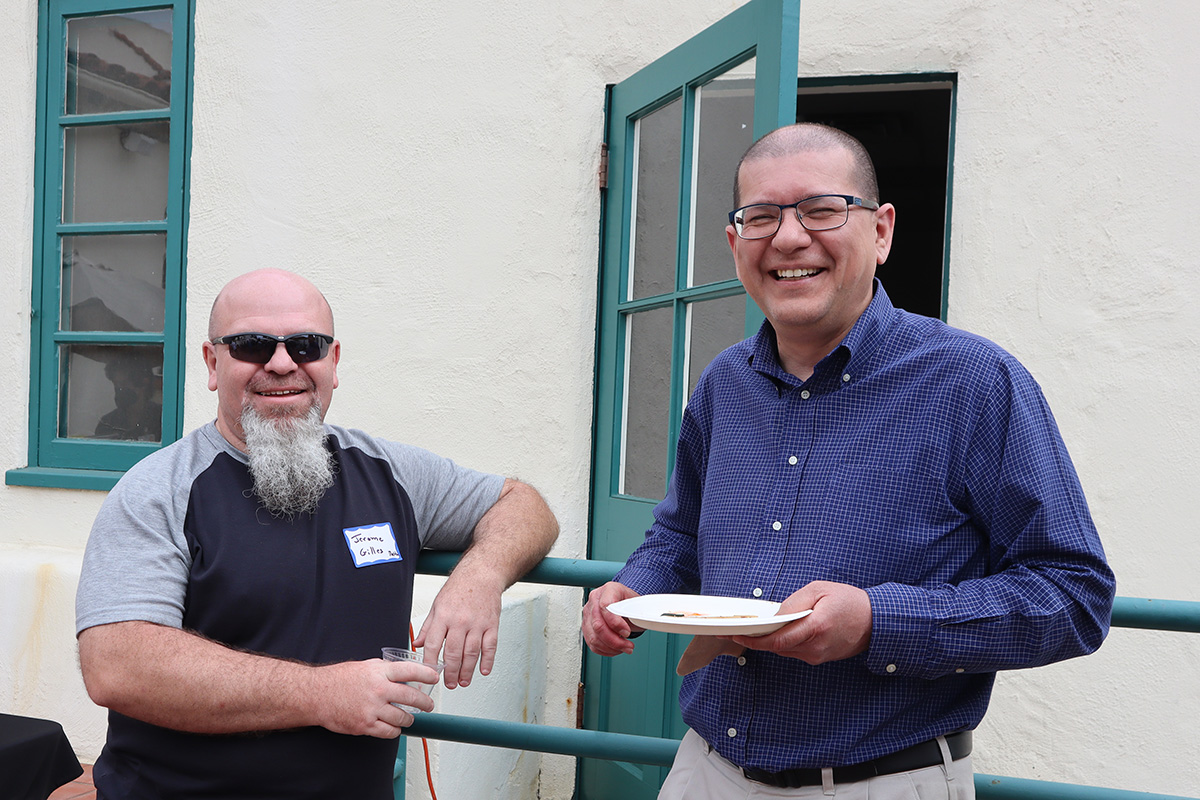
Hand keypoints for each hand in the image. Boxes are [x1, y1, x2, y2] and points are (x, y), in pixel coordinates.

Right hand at [309, 658, 436, 737]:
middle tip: (429, 704)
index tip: (435, 677)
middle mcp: (378, 690)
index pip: (411, 671)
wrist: (317, 695)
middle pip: (412, 697)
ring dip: (409, 718)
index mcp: (379, 672)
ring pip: (403, 717)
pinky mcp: (365, 725)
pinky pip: (390, 732)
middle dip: (425, 702)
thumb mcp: (365, 666)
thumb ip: (385, 670)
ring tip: (409, 717)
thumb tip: (404, 673)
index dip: (426, 674)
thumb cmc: (338, 679)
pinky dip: (395, 730)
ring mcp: (372, 709)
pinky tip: (394, 726)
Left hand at [413, 570, 502, 688]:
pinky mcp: (492, 625)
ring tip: (463, 682)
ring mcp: (477, 624)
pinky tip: (483, 671)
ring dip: (467, 671)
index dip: (429, 662)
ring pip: (471, 653)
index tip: (428, 673)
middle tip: (449, 684)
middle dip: (450, 673)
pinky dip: (487, 661)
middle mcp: (460, 621)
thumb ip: (428, 626)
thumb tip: (417, 643)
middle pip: (453, 653)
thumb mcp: (438, 605)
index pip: (432, 644)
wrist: (482, 574)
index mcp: (443, 616)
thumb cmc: (459, 588)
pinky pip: (490, 647)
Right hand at [582, 582, 642, 655]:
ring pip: (594, 637)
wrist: (626, 603)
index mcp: (608, 590)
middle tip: (628, 645)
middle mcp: (595, 600)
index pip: (605, 606)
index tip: (627, 631)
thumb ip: (635, 612)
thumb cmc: (630, 602)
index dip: (616, 623)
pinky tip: (615, 649)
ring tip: (623, 648)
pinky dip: (604, 650)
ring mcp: (589, 613)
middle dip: (614, 640)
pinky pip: (591, 643)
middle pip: (598, 625)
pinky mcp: (587, 626)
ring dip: (611, 647)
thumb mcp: (636, 603)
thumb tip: (641, 622)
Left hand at [728, 581, 871, 663]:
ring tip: (751, 629)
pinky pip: (794, 651)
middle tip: (734, 631)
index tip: (736, 635)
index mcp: (815, 628)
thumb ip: (794, 603)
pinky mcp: (819, 657)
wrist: (875, 621)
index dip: (753, 640)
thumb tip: (774, 616)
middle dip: (755, 639)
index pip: (777, 640)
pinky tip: (775, 632)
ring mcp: (817, 655)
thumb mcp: (818, 590)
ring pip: (784, 650)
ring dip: (768, 641)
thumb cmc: (849, 602)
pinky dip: (782, 643)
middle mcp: (815, 647)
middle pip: (776, 647)